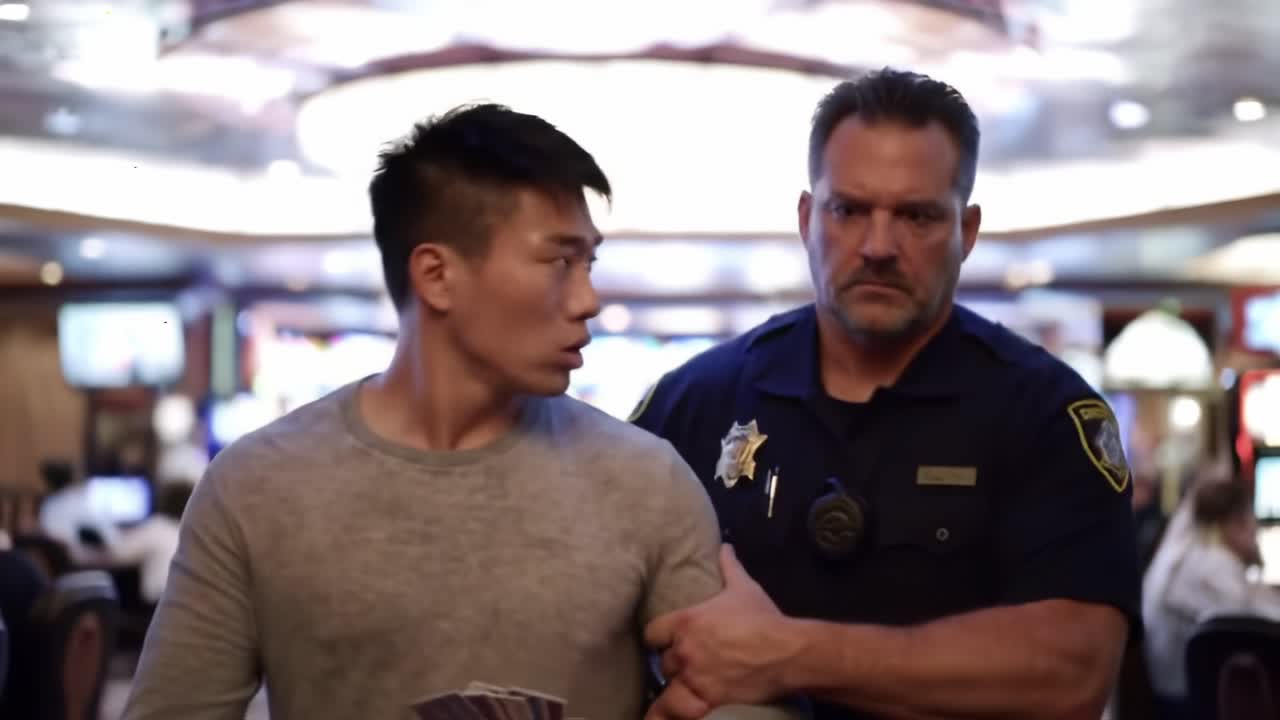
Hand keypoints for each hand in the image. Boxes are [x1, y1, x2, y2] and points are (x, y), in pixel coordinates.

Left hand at [644, 545, 798, 716]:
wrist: (787, 653)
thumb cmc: (763, 619)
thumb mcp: (744, 588)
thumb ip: (729, 567)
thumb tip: (725, 546)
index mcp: (686, 622)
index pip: (653, 632)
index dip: (659, 638)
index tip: (664, 641)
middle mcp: (683, 650)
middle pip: (663, 661)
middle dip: (674, 663)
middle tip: (687, 665)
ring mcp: (693, 677)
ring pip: (668, 687)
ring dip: (673, 688)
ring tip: (678, 692)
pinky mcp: (705, 700)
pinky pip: (676, 712)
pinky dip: (670, 714)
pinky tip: (665, 718)